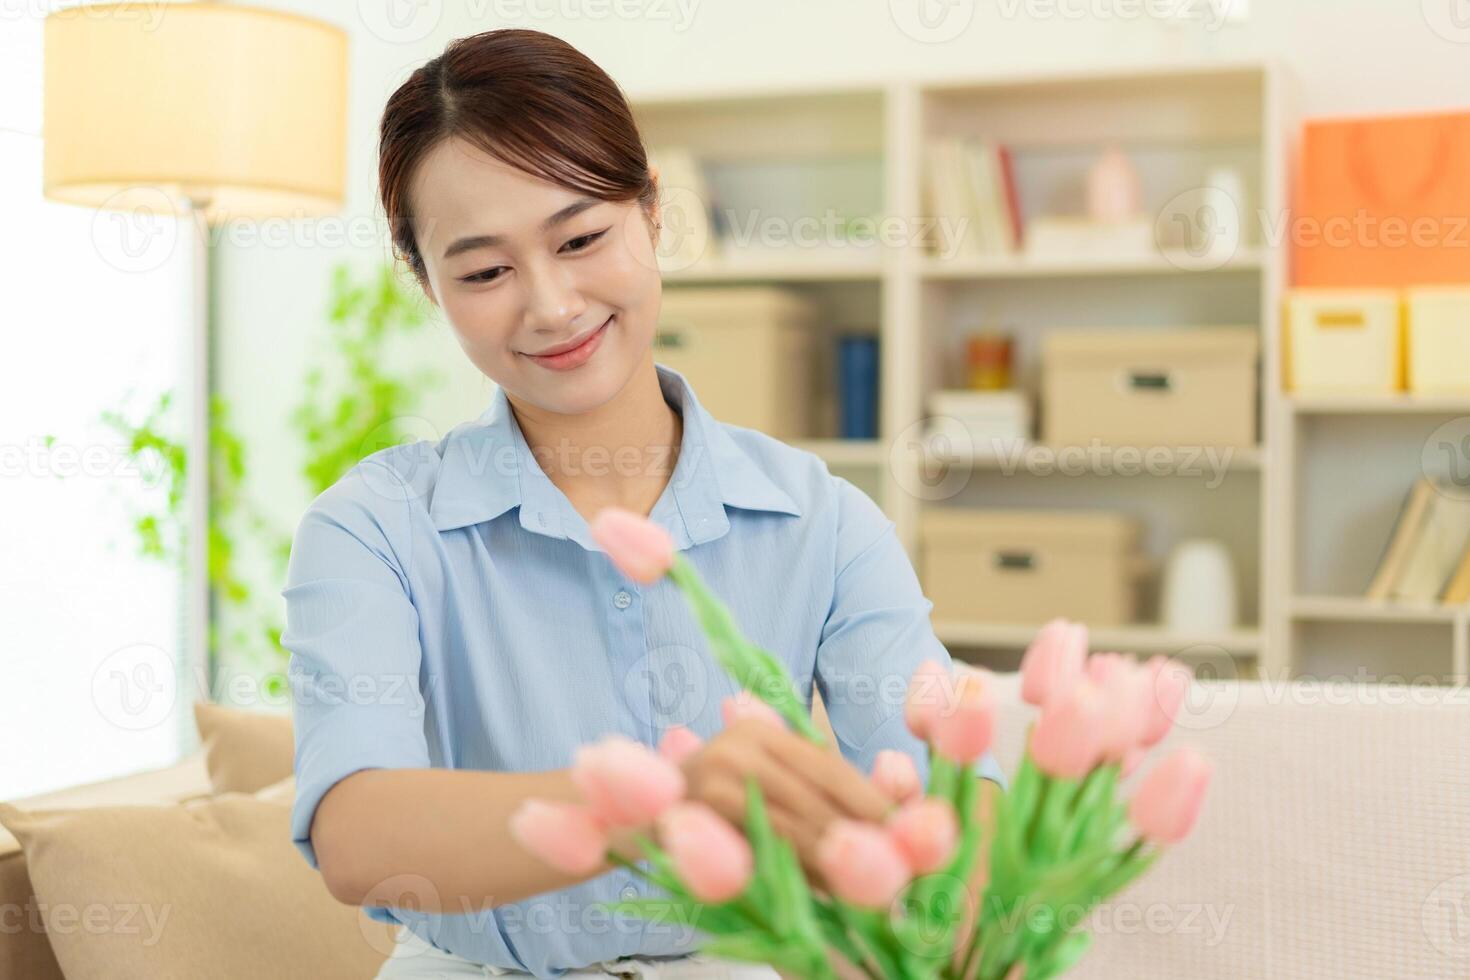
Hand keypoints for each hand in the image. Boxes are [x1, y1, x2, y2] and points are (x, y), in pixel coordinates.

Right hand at [678, 719, 893, 881]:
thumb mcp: (762, 789)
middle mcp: (738, 744)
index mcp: (763, 732)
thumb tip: (896, 804)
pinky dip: (792, 875)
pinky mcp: (691, 814)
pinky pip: (756, 850)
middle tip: (904, 871)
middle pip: (818, 795)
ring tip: (875, 889)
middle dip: (865, 836)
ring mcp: (712, 777)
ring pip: (792, 825)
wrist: (627, 823)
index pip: (831, 769)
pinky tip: (822, 893)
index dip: (874, 804)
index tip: (911, 837)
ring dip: (835, 862)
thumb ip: (814, 793)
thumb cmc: (707, 813)